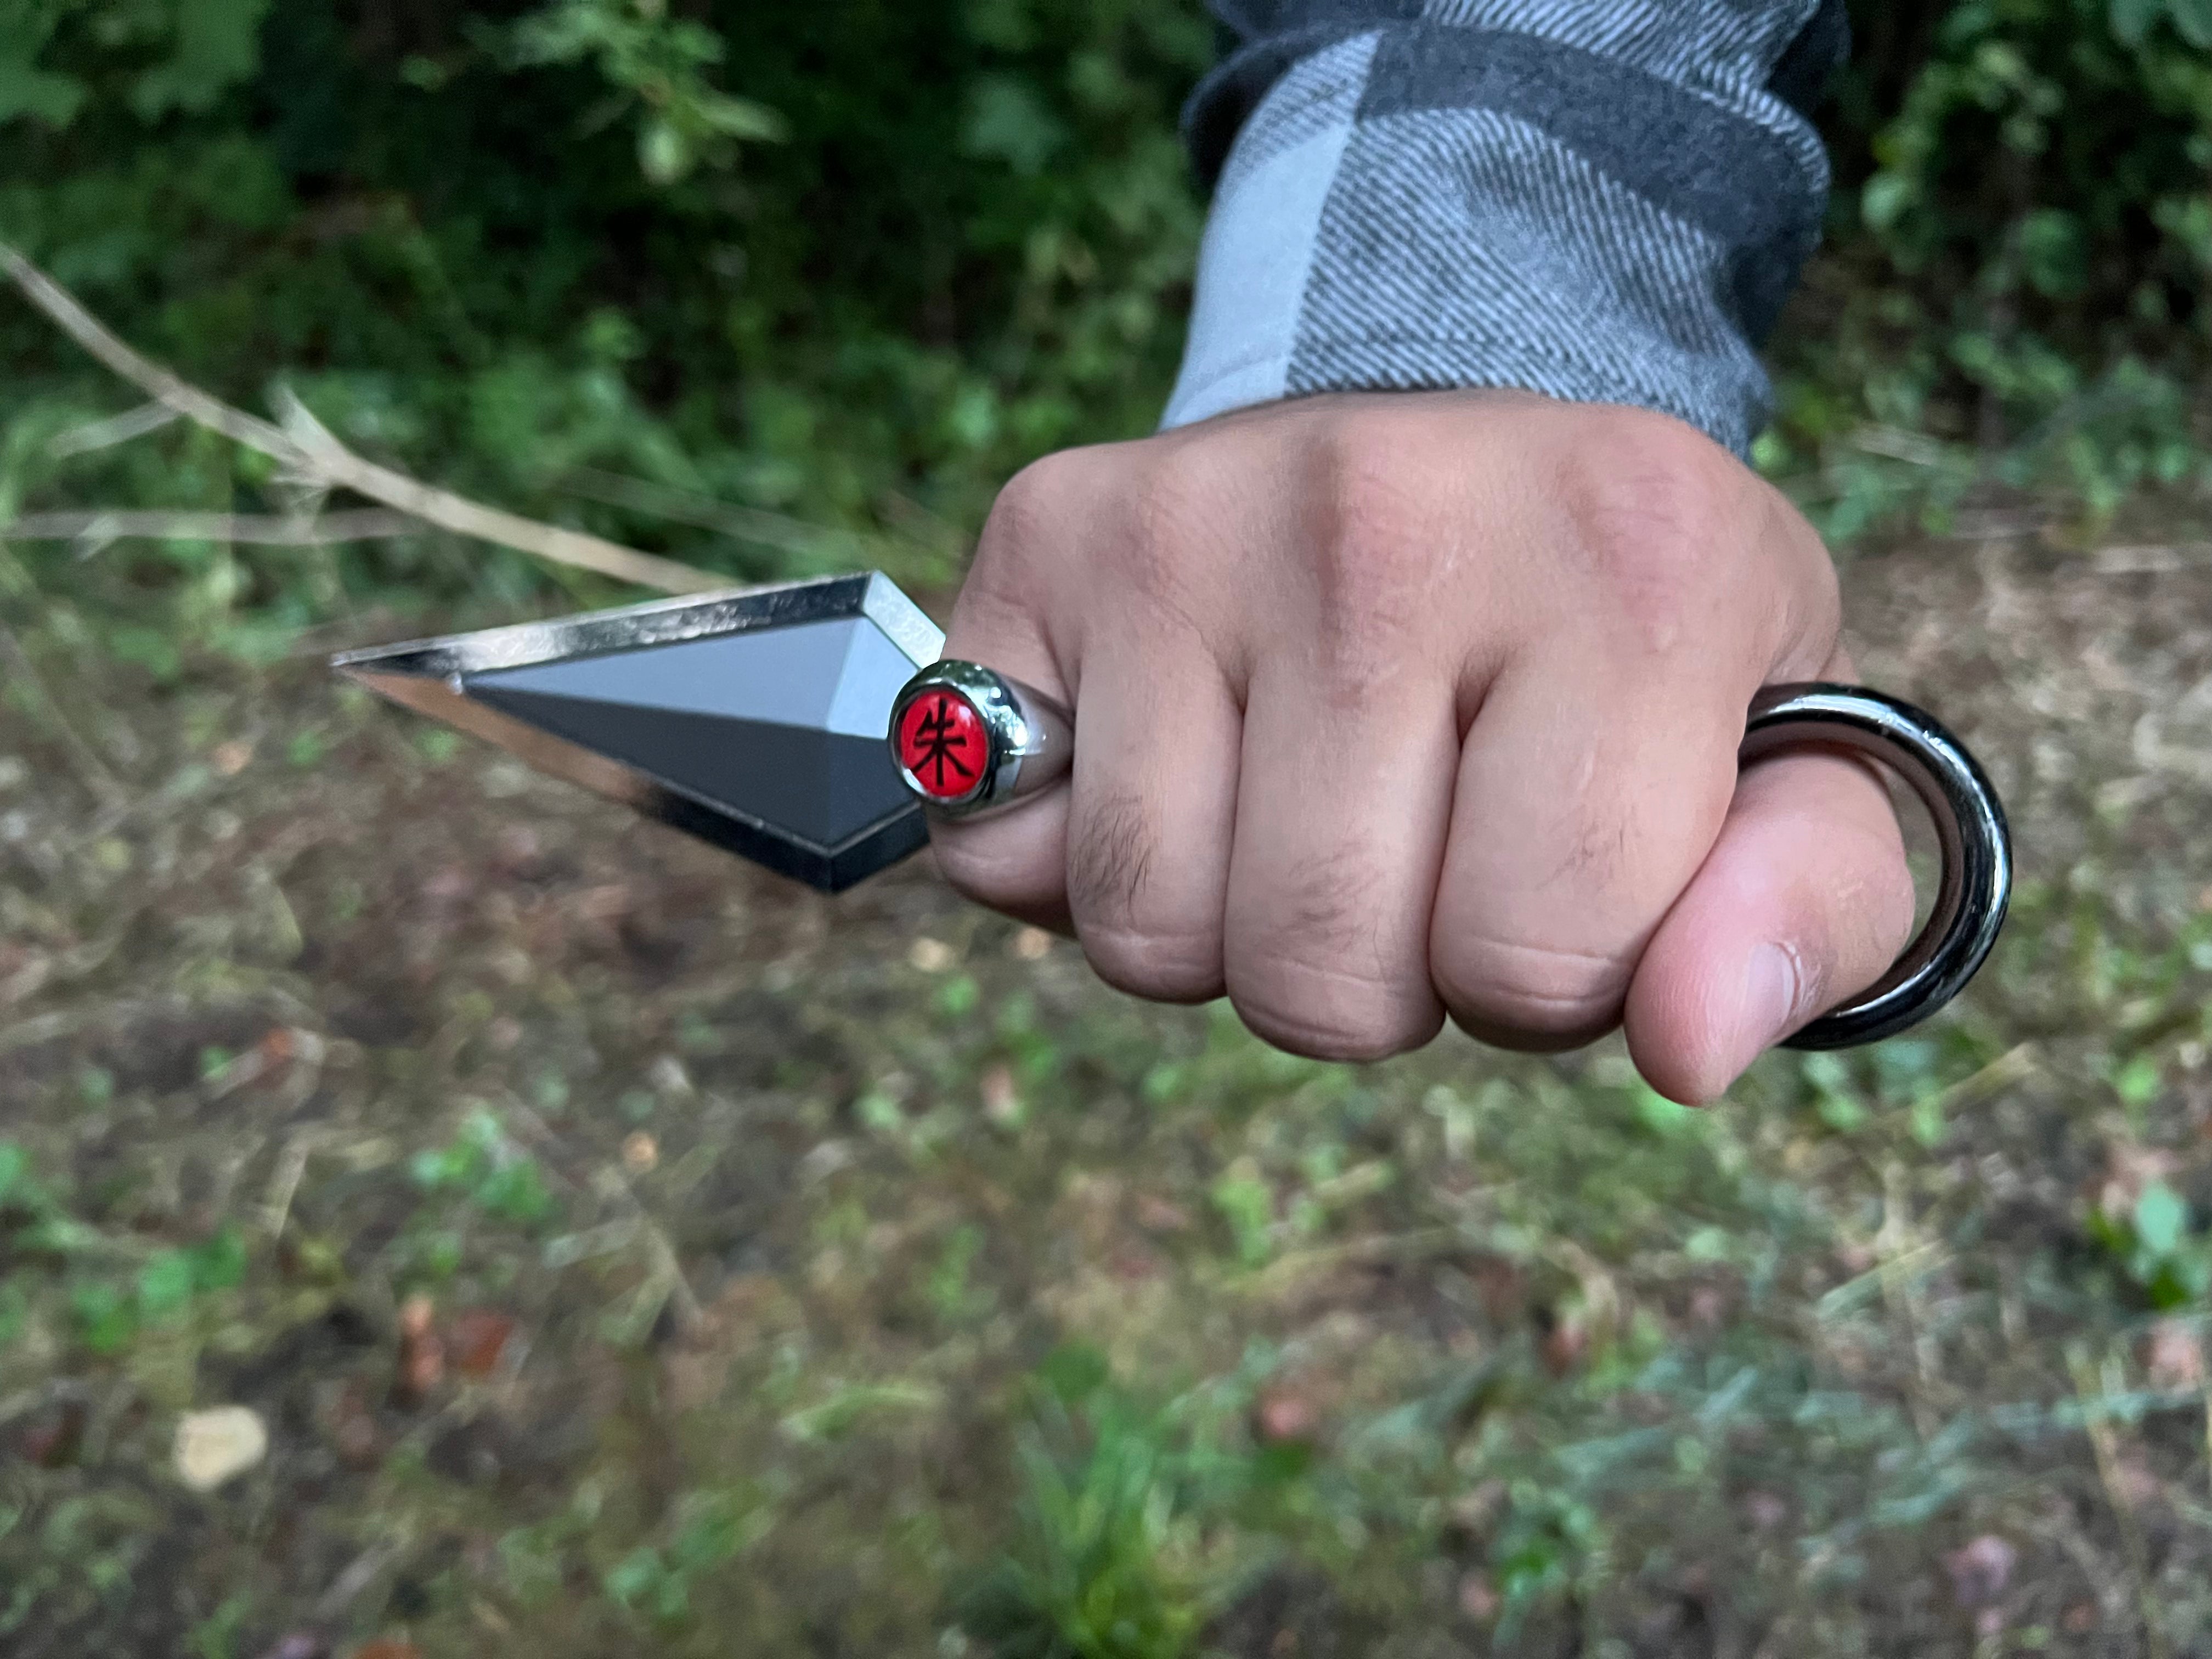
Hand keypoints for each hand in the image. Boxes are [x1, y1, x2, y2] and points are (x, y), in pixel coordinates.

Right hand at [926, 390, 1914, 1102]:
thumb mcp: (1791, 755)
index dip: (1547, 975)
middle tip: (1421, 828)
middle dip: (1378, 975)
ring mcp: (1195, 514)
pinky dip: (1073, 862)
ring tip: (1307, 789)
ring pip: (1151, 934)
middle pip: (1319, 979)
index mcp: (1638, 567)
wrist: (1458, 415)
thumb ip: (1810, 915)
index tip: (1558, 855)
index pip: (1534, 961)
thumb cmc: (1624, 631)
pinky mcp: (1052, 531)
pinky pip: (998, 854)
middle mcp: (1393, 510)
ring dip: (1230, 930)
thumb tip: (1689, 1050)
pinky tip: (1175, 751)